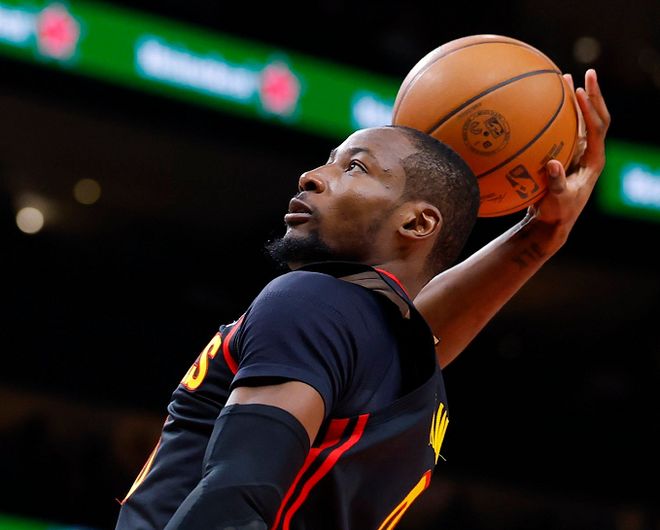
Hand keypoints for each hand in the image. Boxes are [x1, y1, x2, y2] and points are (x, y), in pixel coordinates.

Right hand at [523, 68, 610, 247]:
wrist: (553, 222)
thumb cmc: (557, 213)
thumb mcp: (557, 200)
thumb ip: (557, 183)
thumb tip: (553, 163)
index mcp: (594, 160)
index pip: (598, 128)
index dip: (590, 109)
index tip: (579, 92)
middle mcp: (590, 152)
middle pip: (597, 117)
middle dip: (593, 95)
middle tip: (586, 73)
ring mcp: (579, 153)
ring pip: (583, 120)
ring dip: (578, 100)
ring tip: (566, 79)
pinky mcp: (567, 155)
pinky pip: (566, 129)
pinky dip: (560, 115)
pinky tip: (544, 104)